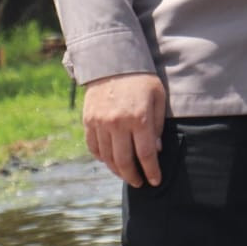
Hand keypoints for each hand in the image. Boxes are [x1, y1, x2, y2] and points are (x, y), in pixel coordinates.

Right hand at [82, 72, 165, 186]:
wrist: (113, 62)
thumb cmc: (142, 80)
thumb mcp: (158, 97)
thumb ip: (157, 125)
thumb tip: (156, 151)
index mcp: (139, 118)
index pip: (145, 154)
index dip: (151, 171)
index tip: (155, 181)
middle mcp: (118, 123)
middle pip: (124, 160)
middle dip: (133, 176)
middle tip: (139, 183)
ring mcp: (100, 123)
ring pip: (107, 157)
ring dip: (117, 170)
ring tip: (126, 175)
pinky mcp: (88, 121)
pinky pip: (94, 147)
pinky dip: (102, 158)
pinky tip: (110, 161)